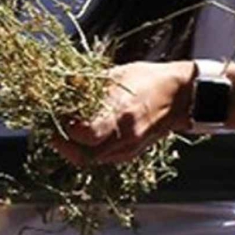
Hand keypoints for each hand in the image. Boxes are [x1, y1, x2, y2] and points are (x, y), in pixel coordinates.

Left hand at [51, 61, 191, 165]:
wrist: (181, 96)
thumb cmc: (147, 80)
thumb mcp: (116, 74)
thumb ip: (87, 84)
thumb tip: (58, 84)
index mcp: (123, 113)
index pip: (87, 135)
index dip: (66, 130)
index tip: (56, 117)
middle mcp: (127, 135)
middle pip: (85, 155)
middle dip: (64, 145)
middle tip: (52, 131)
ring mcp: (131, 148)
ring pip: (92, 160)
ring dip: (74, 149)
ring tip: (64, 133)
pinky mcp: (132, 153)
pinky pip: (103, 159)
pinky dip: (88, 151)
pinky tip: (81, 138)